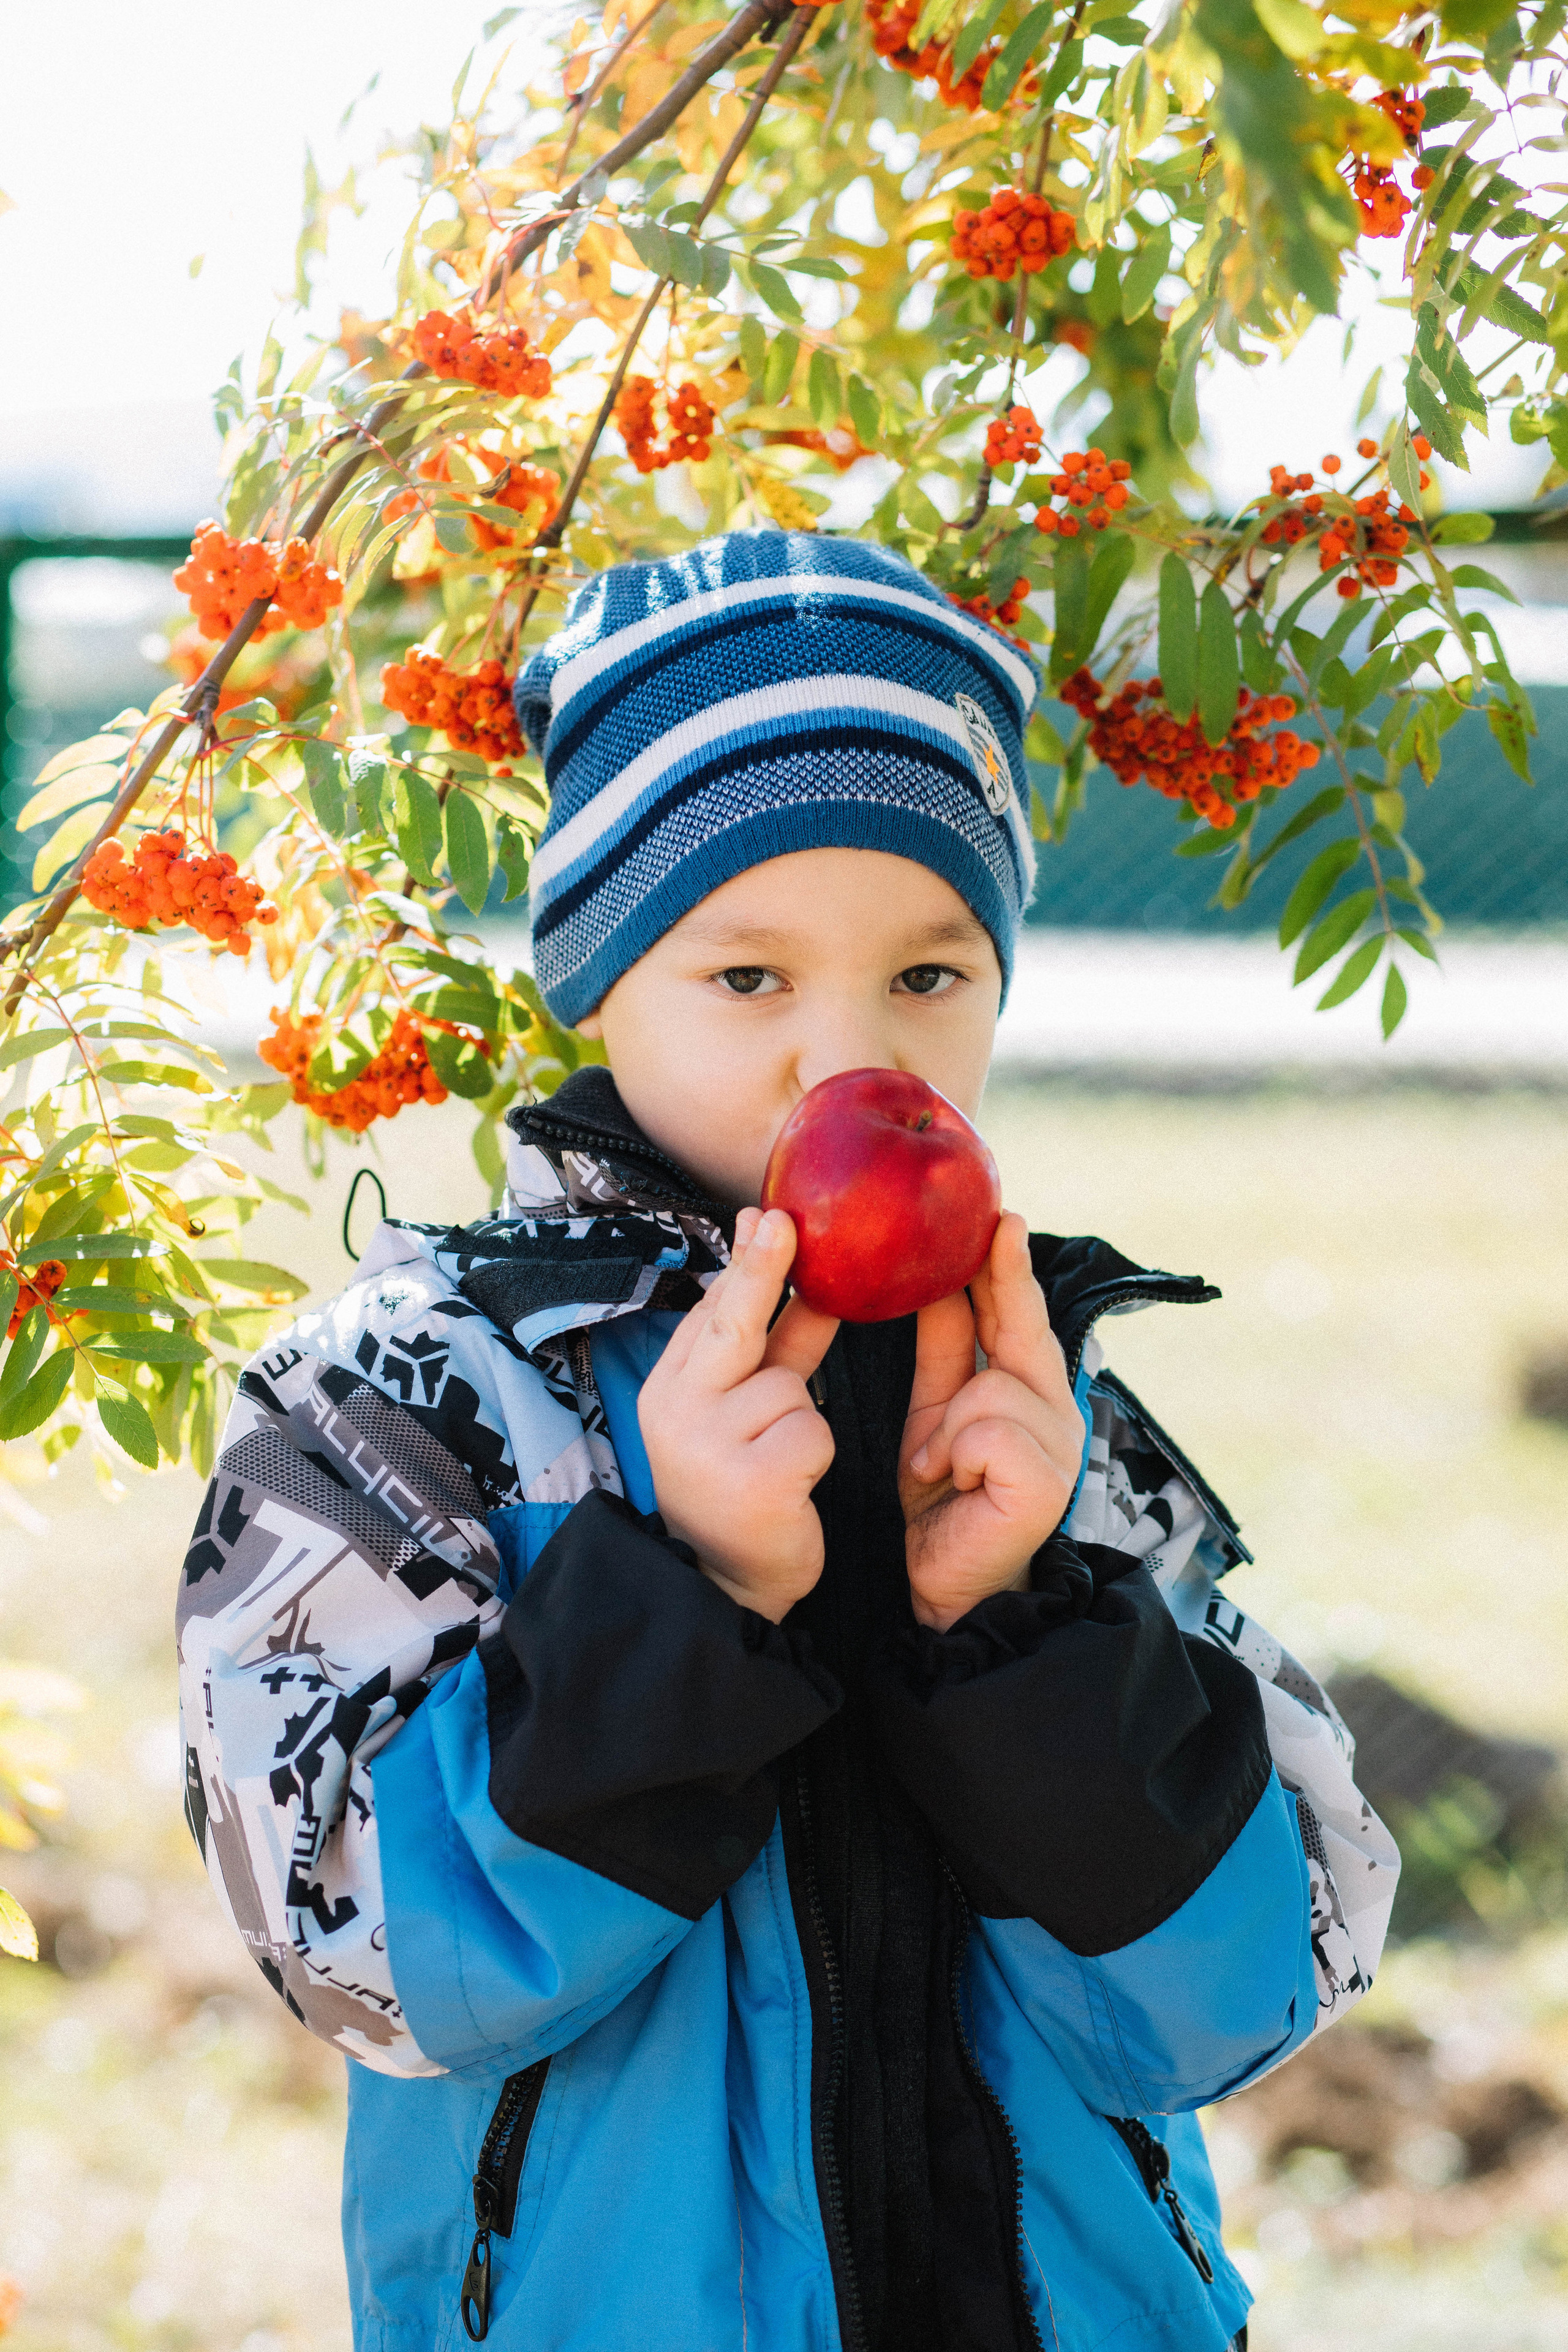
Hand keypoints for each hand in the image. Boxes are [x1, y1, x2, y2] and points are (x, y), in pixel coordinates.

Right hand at [638, 1206, 839, 1622]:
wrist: (725, 1585)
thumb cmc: (742, 1482)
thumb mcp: (746, 1408)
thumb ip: (771, 1340)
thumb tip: (780, 1252)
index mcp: (669, 1387)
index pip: (714, 1313)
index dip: (748, 1264)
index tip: (765, 1213)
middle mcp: (676, 1410)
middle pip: (733, 1324)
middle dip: (760, 1269)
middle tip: (781, 1221)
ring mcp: (707, 1446)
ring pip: (792, 1390)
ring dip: (803, 1421)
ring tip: (776, 1463)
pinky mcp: (750, 1482)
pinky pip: (811, 1433)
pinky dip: (815, 1456)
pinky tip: (789, 1488)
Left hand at [897, 1212, 1083, 1632]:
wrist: (937, 1585)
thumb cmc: (939, 1498)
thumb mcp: (933, 1410)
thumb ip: (943, 1348)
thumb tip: (933, 1277)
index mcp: (1029, 1389)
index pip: (1018, 1314)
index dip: (1007, 1265)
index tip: (1000, 1213)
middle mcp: (1057, 1409)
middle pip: (1025, 1328)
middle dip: (1005, 1276)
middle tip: (999, 1220)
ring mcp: (1061, 1447)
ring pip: (992, 1385)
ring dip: (947, 1425)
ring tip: (936, 1466)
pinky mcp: (1047, 1484)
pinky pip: (988, 1433)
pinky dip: (955, 1454)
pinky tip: (951, 1483)